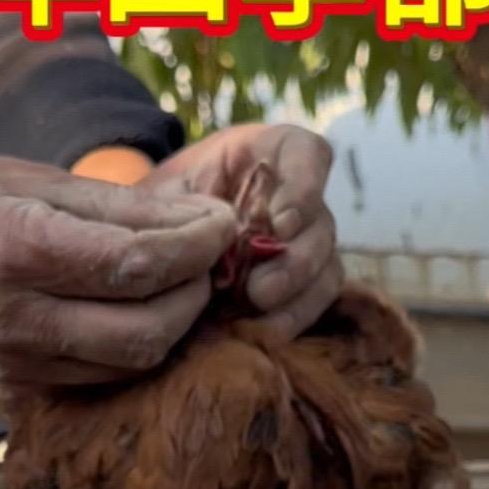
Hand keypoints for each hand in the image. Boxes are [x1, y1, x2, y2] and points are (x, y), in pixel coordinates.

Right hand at [0, 152, 236, 387]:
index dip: (195, 248)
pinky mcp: (16, 388)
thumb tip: (208, 220)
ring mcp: (13, 363)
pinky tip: (139, 310)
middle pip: (146, 332)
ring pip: (131, 363)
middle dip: (193, 294)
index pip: (136, 265)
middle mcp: (14, 317)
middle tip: (204, 257)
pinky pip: (102, 377)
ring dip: (173, 324)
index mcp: (17, 249)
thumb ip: (125, 207)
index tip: (223, 224)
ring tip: (178, 281)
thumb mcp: (37, 179)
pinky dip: (135, 346)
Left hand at [135, 122, 341, 337]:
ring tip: (260, 317)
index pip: (308, 154)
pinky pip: (316, 300)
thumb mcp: (164, 192)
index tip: (278, 226)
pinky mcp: (305, 280)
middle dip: (295, 260)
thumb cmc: (165, 203)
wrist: (162, 236)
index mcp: (269, 154)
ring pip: (326, 265)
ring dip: (298, 295)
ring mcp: (306, 240)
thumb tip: (201, 243)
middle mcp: (298, 197)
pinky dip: (294, 317)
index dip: (303, 189)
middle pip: (320, 221)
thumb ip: (183, 207)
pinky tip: (264, 334)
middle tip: (260, 291)